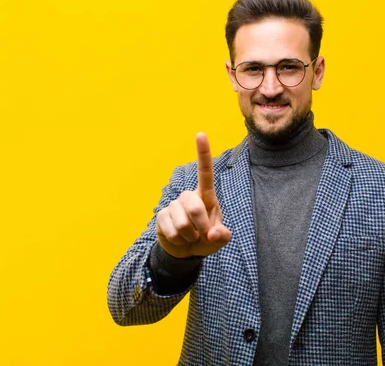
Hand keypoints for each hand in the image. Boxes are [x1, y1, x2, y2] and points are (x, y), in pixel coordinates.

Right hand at [155, 133, 231, 257]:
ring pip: (183, 223)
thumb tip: (213, 234)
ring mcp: (173, 205)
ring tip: (190, 236)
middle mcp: (189, 197)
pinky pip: (171, 231)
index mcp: (206, 196)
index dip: (203, 154)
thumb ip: (222, 236)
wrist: (186, 250)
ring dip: (189, 236)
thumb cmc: (206, 239)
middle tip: (202, 235)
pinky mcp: (161, 216)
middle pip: (195, 208)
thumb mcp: (219, 240)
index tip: (201, 134)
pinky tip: (179, 238)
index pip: (205, 172)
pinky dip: (178, 240)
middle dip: (201, 226)